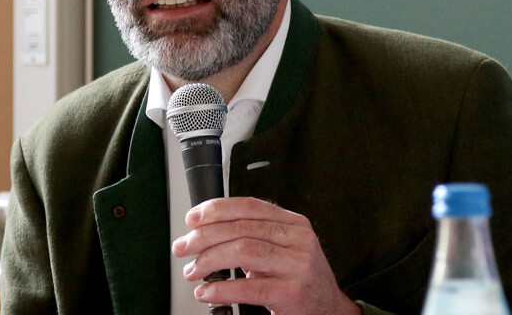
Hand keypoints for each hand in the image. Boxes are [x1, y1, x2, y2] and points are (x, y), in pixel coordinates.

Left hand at [171, 197, 359, 314]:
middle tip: (183, 247)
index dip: (216, 209)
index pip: (249, 206)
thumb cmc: (299, 278)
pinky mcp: (292, 292)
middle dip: (204, 237)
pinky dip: (221, 289)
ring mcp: (297, 265)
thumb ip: (254, 235)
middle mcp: (298, 239)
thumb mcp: (284, 248)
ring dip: (209, 260)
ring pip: (243, 251)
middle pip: (241, 228)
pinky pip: (248, 287)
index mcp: (294, 223)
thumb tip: (205, 231)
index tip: (192, 218)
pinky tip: (207, 292)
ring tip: (193, 270)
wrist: (329, 309)